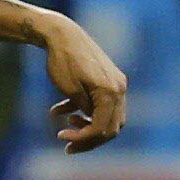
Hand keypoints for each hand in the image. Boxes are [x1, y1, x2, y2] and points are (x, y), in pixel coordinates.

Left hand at [38, 15, 126, 152]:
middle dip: (88, 139)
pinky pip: (100, 103)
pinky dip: (83, 111)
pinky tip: (60, 112)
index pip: (102, 128)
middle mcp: (118, 88)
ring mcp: (115, 83)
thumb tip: (93, 129)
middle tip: (67, 146)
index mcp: (111, 92)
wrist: (62, 34)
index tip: (62, 139)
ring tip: (66, 125)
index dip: (83, 140)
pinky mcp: (107, 79)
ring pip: (107, 117)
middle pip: (111, 127)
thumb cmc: (62, 61)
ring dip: (87, 126)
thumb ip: (85, 112)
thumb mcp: (71, 91)